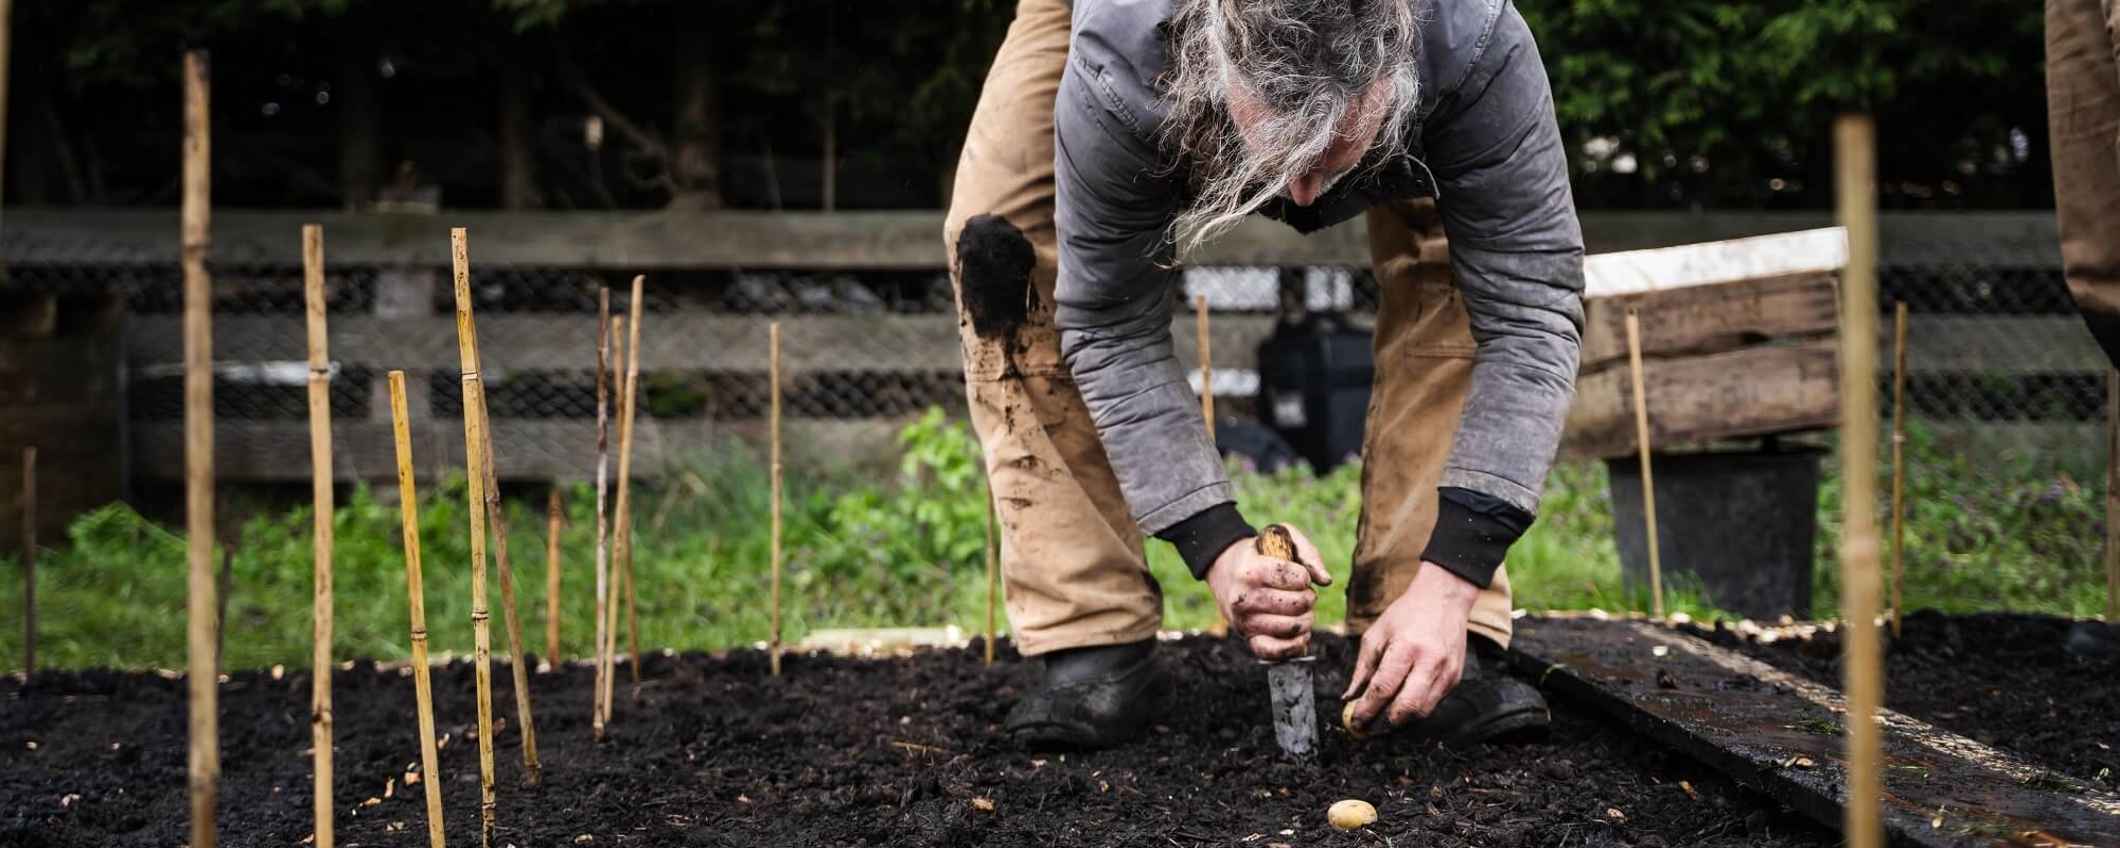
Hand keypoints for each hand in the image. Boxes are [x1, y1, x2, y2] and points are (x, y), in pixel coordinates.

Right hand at [1205, 524, 1330, 659]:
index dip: (1305, 577)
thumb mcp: (1281, 536)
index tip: (1298, 575)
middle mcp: (1244, 598)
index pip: (1296, 579)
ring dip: (1306, 619)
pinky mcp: (1248, 638)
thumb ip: (1308, 552)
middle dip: (1308, 598)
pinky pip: (1274, 652)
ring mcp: (1244, 620)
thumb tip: (1325, 581)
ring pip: (1292, 627)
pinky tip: (1301, 635)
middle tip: (1302, 594)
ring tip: (1301, 610)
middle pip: (1297, 604)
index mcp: (1251, 570)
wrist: (1224, 569)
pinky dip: (1294, 646)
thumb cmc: (1259, 553)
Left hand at [1342, 562, 1480, 729]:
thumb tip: (1349, 698)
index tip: (1354, 720)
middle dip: (1385, 723)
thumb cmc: (1406, 614)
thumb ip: (1362, 668)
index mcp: (1406, 647)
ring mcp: (1447, 672)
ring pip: (1422, 711)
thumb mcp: (1376, 634)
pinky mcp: (1455, 678)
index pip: (1384, 688)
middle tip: (1369, 727)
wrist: (1444, 598)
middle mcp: (1430, 662)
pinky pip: (1433, 703)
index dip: (1367, 709)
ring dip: (1401, 720)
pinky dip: (1416, 709)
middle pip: (1407, 707)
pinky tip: (1402, 705)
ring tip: (1382, 719)